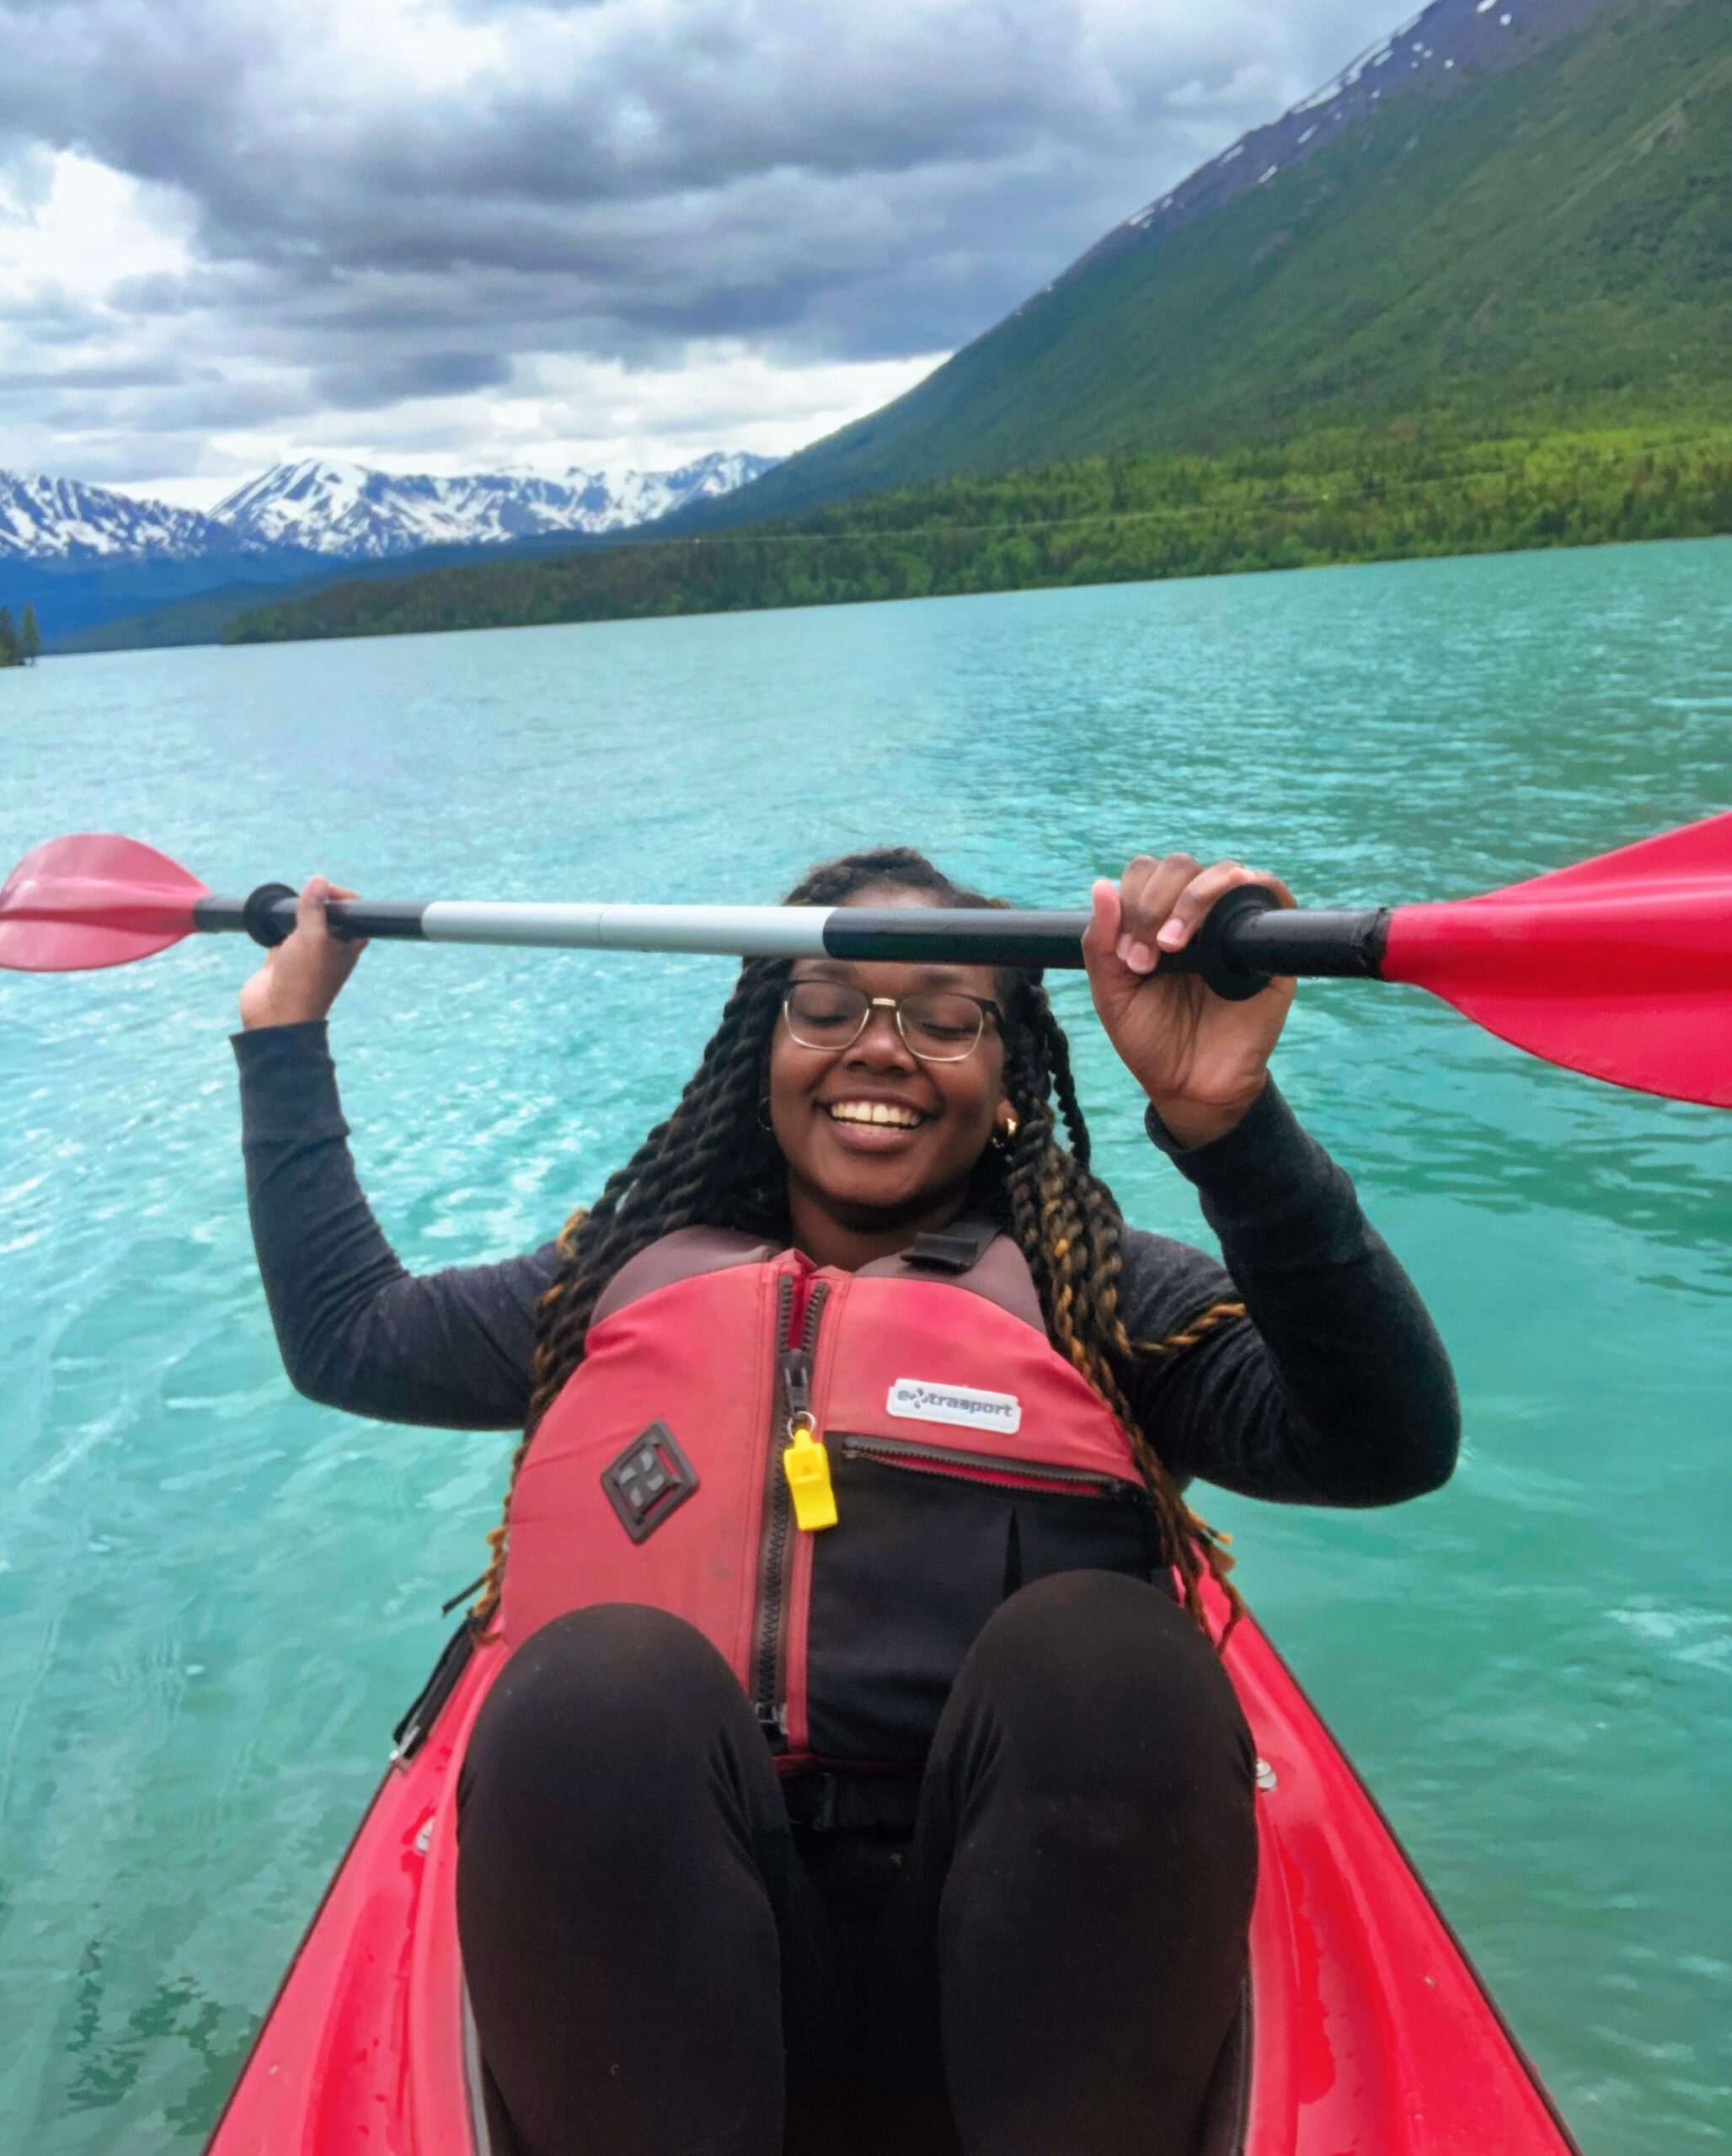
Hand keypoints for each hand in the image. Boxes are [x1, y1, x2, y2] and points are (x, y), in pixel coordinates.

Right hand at [237, 877, 366, 1029]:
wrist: (275, 1015)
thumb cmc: (303, 980)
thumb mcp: (313, 937)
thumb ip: (314, 909)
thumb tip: (318, 881)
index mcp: (347, 945)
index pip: (353, 913)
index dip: (342, 897)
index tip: (324, 890)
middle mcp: (328, 949)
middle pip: (327, 915)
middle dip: (316, 901)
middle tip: (304, 897)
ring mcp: (304, 954)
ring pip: (303, 924)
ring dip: (295, 913)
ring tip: (287, 907)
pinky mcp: (281, 958)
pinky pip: (281, 935)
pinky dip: (276, 925)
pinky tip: (270, 918)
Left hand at [1082, 854, 1296, 1147]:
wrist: (1191, 1087)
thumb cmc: (1151, 1040)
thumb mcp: (1112, 993)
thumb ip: (1100, 943)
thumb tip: (1099, 885)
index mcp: (1156, 919)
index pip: (1144, 874)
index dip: (1130, 901)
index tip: (1125, 955)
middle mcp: (1196, 915)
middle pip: (1180, 866)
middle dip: (1154, 903)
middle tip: (1146, 957)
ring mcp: (1234, 926)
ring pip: (1222, 872)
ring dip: (1191, 899)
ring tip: (1173, 946)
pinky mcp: (1270, 945)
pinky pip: (1272, 894)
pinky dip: (1250, 888)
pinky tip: (1221, 916)